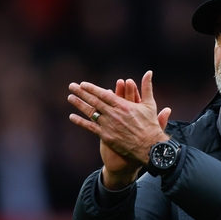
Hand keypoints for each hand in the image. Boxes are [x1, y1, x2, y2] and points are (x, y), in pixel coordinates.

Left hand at [67, 71, 171, 188]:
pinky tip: (72, 117)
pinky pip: (90, 127)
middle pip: (94, 101)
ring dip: (79, 104)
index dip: (92, 88)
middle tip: (72, 86)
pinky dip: (80, 122)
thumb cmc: (151, 125)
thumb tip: (149, 72)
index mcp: (123, 105)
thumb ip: (147, 87)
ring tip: (70, 97)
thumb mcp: (150, 104)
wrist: (149, 147)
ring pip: (90, 112)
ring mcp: (108, 125)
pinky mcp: (106, 136)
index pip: (103, 94)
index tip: (83, 84)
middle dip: (81, 93)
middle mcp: (113, 114)